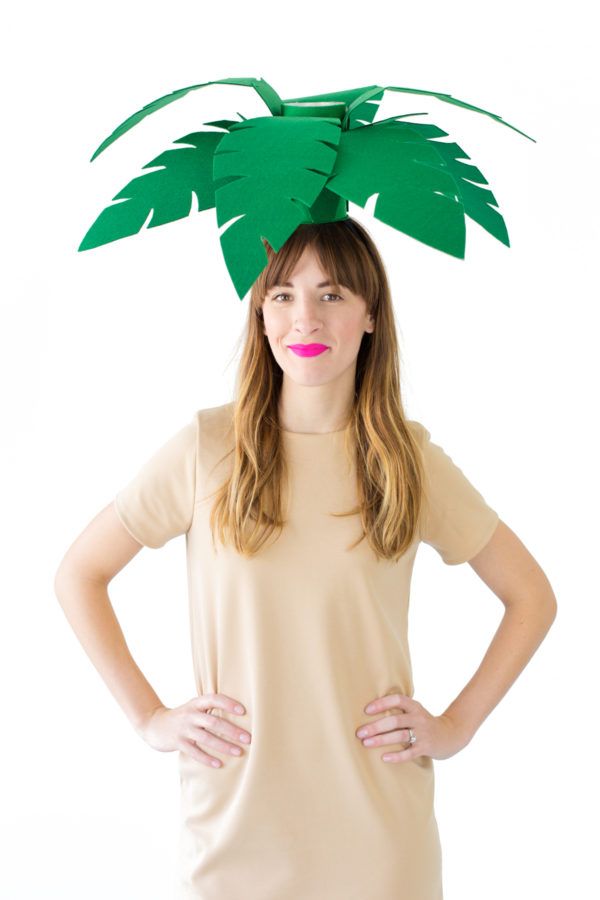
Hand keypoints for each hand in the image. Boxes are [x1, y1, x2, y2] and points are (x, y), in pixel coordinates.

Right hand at [136, 694, 251, 767]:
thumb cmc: (183, 717)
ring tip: (239, 752)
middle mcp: (190, 714)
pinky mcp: (178, 742)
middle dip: (232, 730)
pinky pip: (195, 752)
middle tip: (249, 738)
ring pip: (206, 738)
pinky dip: (207, 758)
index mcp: (196, 703)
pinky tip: (219, 764)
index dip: (228, 704)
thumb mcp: (194, 707)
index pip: (214, 699)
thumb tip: (240, 712)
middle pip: (214, 722)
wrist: (155, 725)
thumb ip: (210, 709)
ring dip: (224, 746)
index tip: (243, 711)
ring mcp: (183, 729)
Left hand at [355, 692, 471, 762]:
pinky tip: (384, 758)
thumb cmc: (424, 723)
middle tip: (359, 732)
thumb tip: (369, 710)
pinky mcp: (426, 747)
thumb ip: (398, 710)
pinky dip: (397, 756)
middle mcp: (418, 718)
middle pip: (395, 720)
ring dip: (381, 740)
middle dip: (376, 726)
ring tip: (366, 743)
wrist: (450, 735)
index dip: (382, 703)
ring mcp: (423, 733)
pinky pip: (410, 752)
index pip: (397, 700)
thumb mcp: (414, 711)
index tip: (366, 710)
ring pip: (400, 736)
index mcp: (414, 706)